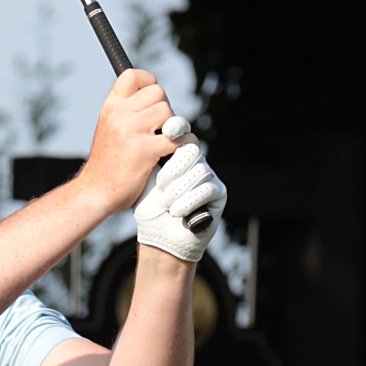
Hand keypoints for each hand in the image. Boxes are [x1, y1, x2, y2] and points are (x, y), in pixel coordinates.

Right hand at [80, 69, 178, 214]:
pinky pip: (177, 138)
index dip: (148, 82)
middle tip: (159, 129)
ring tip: (164, 142)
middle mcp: (119, 115)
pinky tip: (175, 153)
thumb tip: (160, 102)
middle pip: (158, 93)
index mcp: (110, 107)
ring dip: (174, 127)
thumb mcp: (109, 129)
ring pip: (169, 113)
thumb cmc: (107, 164)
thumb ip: (128, 114)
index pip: (132, 75)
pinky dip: (184, 144)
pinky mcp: (146, 151)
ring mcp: (132, 132)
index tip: (152, 99)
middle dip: (164, 109)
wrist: (95, 193)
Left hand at [134, 131, 225, 262]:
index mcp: (177, 154)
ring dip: (179, 189)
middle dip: (174, 167)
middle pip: (192, 150)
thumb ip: (152, 156)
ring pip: (199, 170)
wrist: (159, 238)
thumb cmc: (149, 209)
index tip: (168, 130)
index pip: (181, 133)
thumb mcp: (146, 180)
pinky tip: (176, 212)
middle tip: (160, 185)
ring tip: (165, 203)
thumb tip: (151, 132)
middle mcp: (196, 162)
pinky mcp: (219, 193)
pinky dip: (189, 201)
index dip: (177, 128)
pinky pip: (207, 189)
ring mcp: (209, 176)